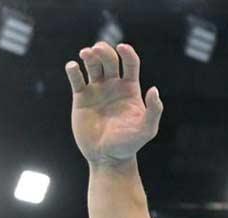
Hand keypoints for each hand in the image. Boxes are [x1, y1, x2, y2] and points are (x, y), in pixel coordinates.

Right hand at [65, 42, 163, 166]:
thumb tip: (153, 90)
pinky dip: (73, 70)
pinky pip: (76, 79)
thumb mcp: (146, 130)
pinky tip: (73, 68)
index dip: (127, 52)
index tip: (122, 48)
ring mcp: (97, 90)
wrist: (107, 158)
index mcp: (130, 89)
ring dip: (89, 55)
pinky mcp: (81, 98)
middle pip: (109, 59)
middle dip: (103, 51)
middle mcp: (113, 86)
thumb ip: (154, 110)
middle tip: (96, 51)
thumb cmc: (129, 145)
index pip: (130, 63)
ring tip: (85, 54)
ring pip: (92, 64)